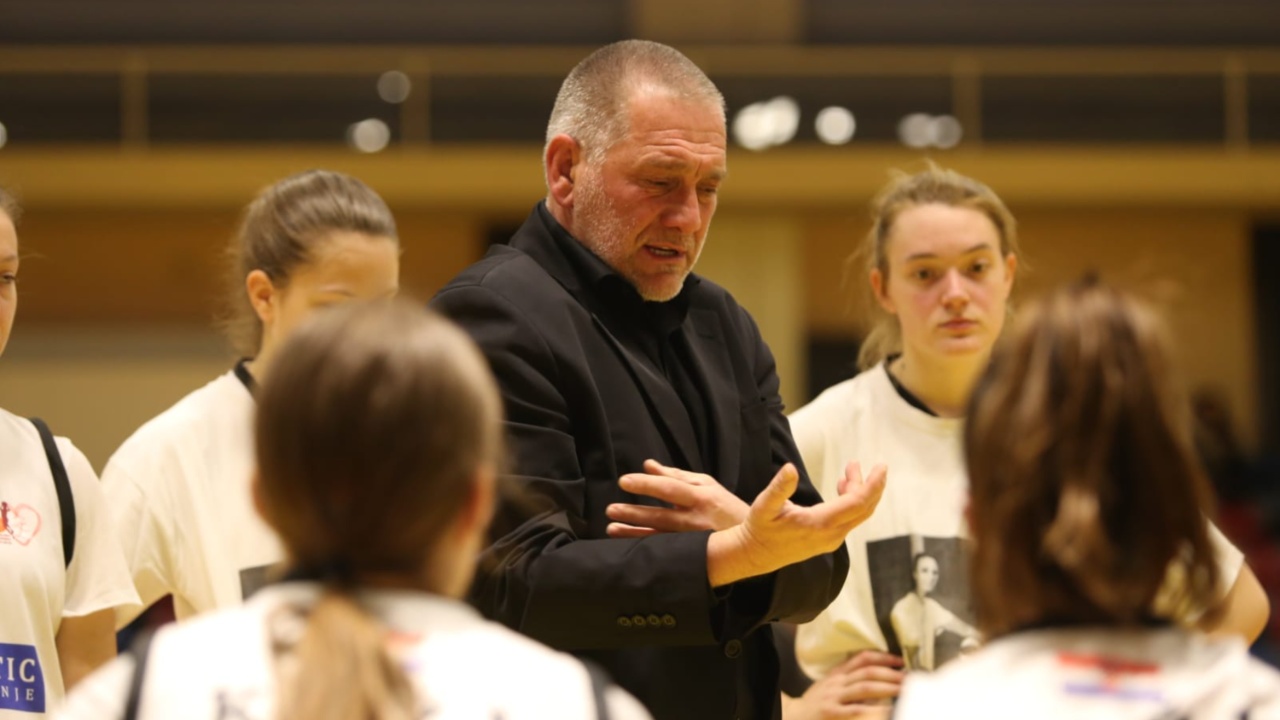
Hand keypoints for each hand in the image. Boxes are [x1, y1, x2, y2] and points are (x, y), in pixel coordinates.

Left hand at [606, 460, 749, 537]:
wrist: (754, 541)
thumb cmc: (726, 508)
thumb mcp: (707, 486)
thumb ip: (676, 475)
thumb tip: (648, 465)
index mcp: (703, 498)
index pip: (670, 489)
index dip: (647, 484)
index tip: (624, 482)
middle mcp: (698, 521)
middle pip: (661, 516)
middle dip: (634, 513)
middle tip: (610, 509)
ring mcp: (694, 542)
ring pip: (660, 537)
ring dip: (634, 533)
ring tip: (612, 528)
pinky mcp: (692, 556)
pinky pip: (665, 551)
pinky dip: (646, 548)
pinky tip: (628, 546)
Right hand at [708, 460, 886, 586]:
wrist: (756, 554)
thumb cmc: (760, 528)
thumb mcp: (764, 505)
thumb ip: (779, 488)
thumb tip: (790, 468)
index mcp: (820, 524)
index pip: (857, 503)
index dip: (872, 484)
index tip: (881, 467)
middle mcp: (831, 535)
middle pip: (863, 508)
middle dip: (870, 484)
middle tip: (866, 463)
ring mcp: (832, 539)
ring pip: (857, 513)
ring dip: (859, 490)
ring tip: (850, 468)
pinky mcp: (829, 540)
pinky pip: (849, 518)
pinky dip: (851, 500)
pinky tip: (842, 486)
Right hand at [784, 652, 904, 719]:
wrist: (793, 716)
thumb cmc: (817, 702)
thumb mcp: (830, 685)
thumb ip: (849, 678)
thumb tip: (879, 676)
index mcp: (838, 674)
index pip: (863, 658)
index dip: (883, 657)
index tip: (901, 661)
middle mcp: (837, 683)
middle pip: (868, 672)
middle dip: (891, 674)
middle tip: (909, 678)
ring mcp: (833, 697)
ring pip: (864, 688)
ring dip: (886, 687)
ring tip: (903, 690)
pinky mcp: (830, 713)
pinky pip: (852, 710)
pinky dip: (870, 709)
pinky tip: (885, 710)